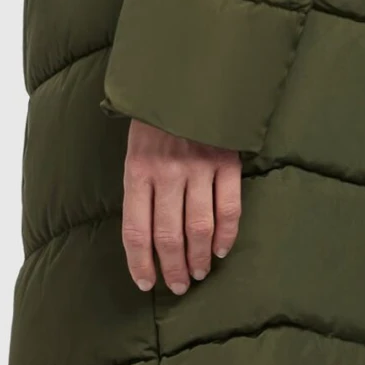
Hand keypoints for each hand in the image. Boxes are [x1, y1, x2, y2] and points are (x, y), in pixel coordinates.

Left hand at [121, 120, 241, 294]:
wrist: (185, 79)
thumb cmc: (155, 120)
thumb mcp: (135, 150)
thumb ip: (140, 189)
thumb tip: (146, 238)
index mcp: (137, 170)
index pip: (136, 231)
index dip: (141, 263)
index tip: (146, 284)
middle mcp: (166, 172)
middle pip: (169, 236)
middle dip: (173, 268)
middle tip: (179, 286)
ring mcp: (198, 167)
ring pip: (199, 228)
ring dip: (199, 258)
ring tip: (199, 273)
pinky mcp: (226, 162)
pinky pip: (228, 208)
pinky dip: (226, 235)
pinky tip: (221, 250)